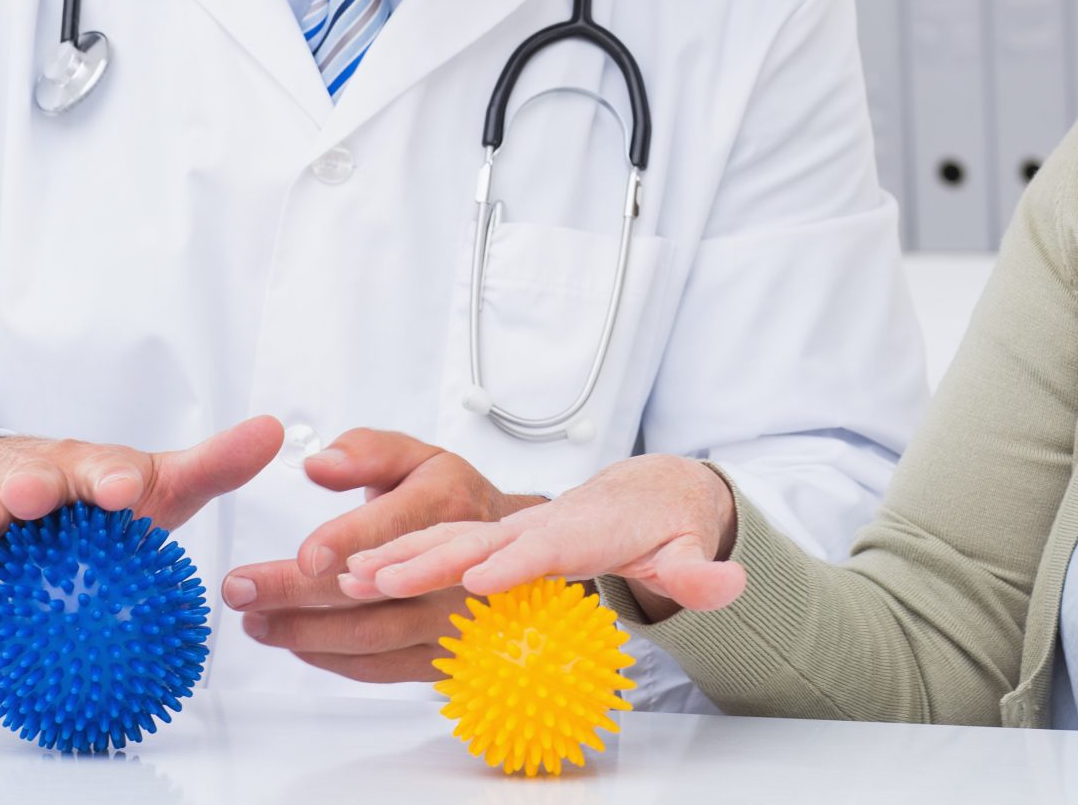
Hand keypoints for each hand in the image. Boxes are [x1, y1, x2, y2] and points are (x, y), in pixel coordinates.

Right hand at [0, 415, 284, 601]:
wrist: (12, 485)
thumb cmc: (97, 492)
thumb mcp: (155, 484)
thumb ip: (212, 467)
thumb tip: (277, 431)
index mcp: (92, 469)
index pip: (105, 467)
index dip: (113, 477)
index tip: (123, 491)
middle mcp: (43, 479)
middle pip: (36, 480)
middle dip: (33, 487)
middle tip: (31, 498)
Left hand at [221, 429, 540, 683]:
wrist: (506, 552)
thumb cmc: (452, 500)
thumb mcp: (416, 456)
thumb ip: (366, 452)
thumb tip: (318, 465)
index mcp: (448, 506)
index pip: (394, 529)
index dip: (347, 543)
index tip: (305, 555)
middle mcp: (453, 569)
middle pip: (368, 592)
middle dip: (295, 594)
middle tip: (241, 589)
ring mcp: (448, 619)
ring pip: (369, 637)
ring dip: (302, 633)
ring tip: (254, 618)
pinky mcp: (438, 656)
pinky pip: (378, 668)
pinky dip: (329, 659)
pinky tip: (294, 643)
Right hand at [343, 454, 743, 623]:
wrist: (647, 493)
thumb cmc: (661, 524)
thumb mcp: (689, 548)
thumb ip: (700, 573)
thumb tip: (729, 584)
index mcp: (584, 530)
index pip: (547, 547)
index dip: (516, 562)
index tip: (483, 576)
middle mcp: (537, 524)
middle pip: (479, 539)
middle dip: (431, 557)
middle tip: (382, 575)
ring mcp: (508, 530)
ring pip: (447, 539)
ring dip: (397, 555)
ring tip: (348, 574)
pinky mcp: (490, 540)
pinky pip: (438, 546)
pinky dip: (395, 556)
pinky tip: (354, 575)